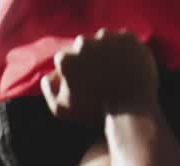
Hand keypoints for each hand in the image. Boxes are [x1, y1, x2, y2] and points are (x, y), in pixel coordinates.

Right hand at [41, 30, 158, 124]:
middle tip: (98, 76)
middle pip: (82, 46)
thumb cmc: (94, 113)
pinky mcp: (129, 38)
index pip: (64, 59)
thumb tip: (50, 74)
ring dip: (105, 51)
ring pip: (102, 40)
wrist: (131, 112)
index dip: (71, 72)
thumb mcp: (62, 109)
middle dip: (87, 58)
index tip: (82, 84)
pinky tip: (126, 66)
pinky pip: (123, 40)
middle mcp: (84, 43)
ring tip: (113, 72)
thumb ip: (48, 89)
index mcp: (66, 59)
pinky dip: (124, 50)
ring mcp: (107, 38)